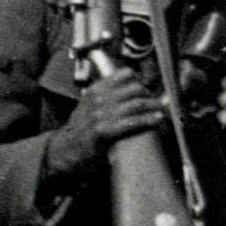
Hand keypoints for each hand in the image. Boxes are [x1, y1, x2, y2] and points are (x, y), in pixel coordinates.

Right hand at [47, 63, 164, 180]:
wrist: (63, 151)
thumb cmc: (80, 130)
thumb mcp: (89, 105)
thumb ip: (108, 96)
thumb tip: (134, 92)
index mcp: (96, 89)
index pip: (125, 74)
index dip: (140, 81)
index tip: (147, 90)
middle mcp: (98, 98)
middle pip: (135, 88)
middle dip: (150, 95)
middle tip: (157, 104)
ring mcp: (100, 114)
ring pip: (137, 104)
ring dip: (154, 107)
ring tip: (162, 111)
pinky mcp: (103, 131)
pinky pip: (132, 122)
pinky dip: (148, 120)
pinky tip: (157, 120)